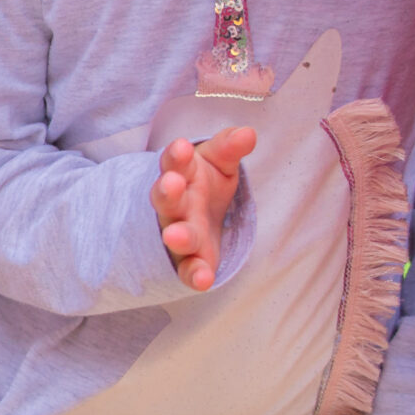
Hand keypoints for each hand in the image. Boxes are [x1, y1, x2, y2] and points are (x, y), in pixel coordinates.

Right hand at [152, 126, 255, 290]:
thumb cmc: (204, 183)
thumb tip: (248, 133)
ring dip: (177, 235)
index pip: (174, 162)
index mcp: (180, 174)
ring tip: (175, 236)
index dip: (177, 156)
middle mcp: (174, 205)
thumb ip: (229, 147)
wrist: (194, 215)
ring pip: (174, 235)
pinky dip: (194, 275)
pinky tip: (203, 281)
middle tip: (170, 183)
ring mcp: (178, 233)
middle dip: (167, 191)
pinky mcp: (188, 261)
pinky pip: (187, 270)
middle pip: (166, 198)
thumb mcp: (217, 161)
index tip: (182, 147)